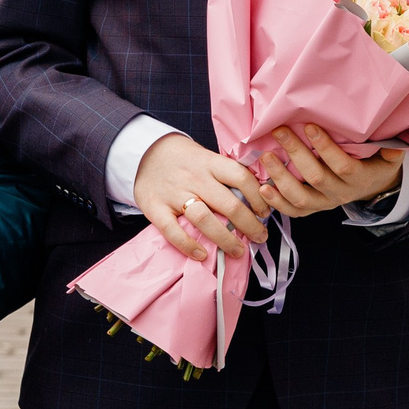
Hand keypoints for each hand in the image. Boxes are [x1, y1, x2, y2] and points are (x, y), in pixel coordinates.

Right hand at [136, 132, 270, 261]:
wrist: (143, 152)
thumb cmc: (183, 159)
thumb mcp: (206, 157)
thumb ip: (226, 174)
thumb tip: (257, 196)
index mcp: (210, 163)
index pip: (242, 178)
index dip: (259, 198)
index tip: (265, 213)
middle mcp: (195, 178)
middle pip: (229, 205)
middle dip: (250, 225)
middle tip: (260, 237)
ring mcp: (174, 194)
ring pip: (204, 219)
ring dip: (225, 239)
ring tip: (238, 251)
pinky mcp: (155, 208)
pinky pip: (173, 231)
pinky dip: (188, 246)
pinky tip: (202, 255)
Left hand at [255, 125, 403, 217]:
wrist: (370, 187)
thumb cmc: (375, 163)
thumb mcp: (389, 157)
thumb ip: (391, 149)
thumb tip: (394, 140)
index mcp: (360, 178)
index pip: (341, 165)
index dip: (325, 147)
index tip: (309, 126)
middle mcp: (340, 194)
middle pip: (316, 178)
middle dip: (296, 154)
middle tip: (279, 132)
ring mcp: (324, 204)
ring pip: (300, 197)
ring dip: (281, 178)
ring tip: (266, 157)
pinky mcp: (312, 209)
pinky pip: (293, 212)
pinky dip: (276, 203)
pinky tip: (262, 189)